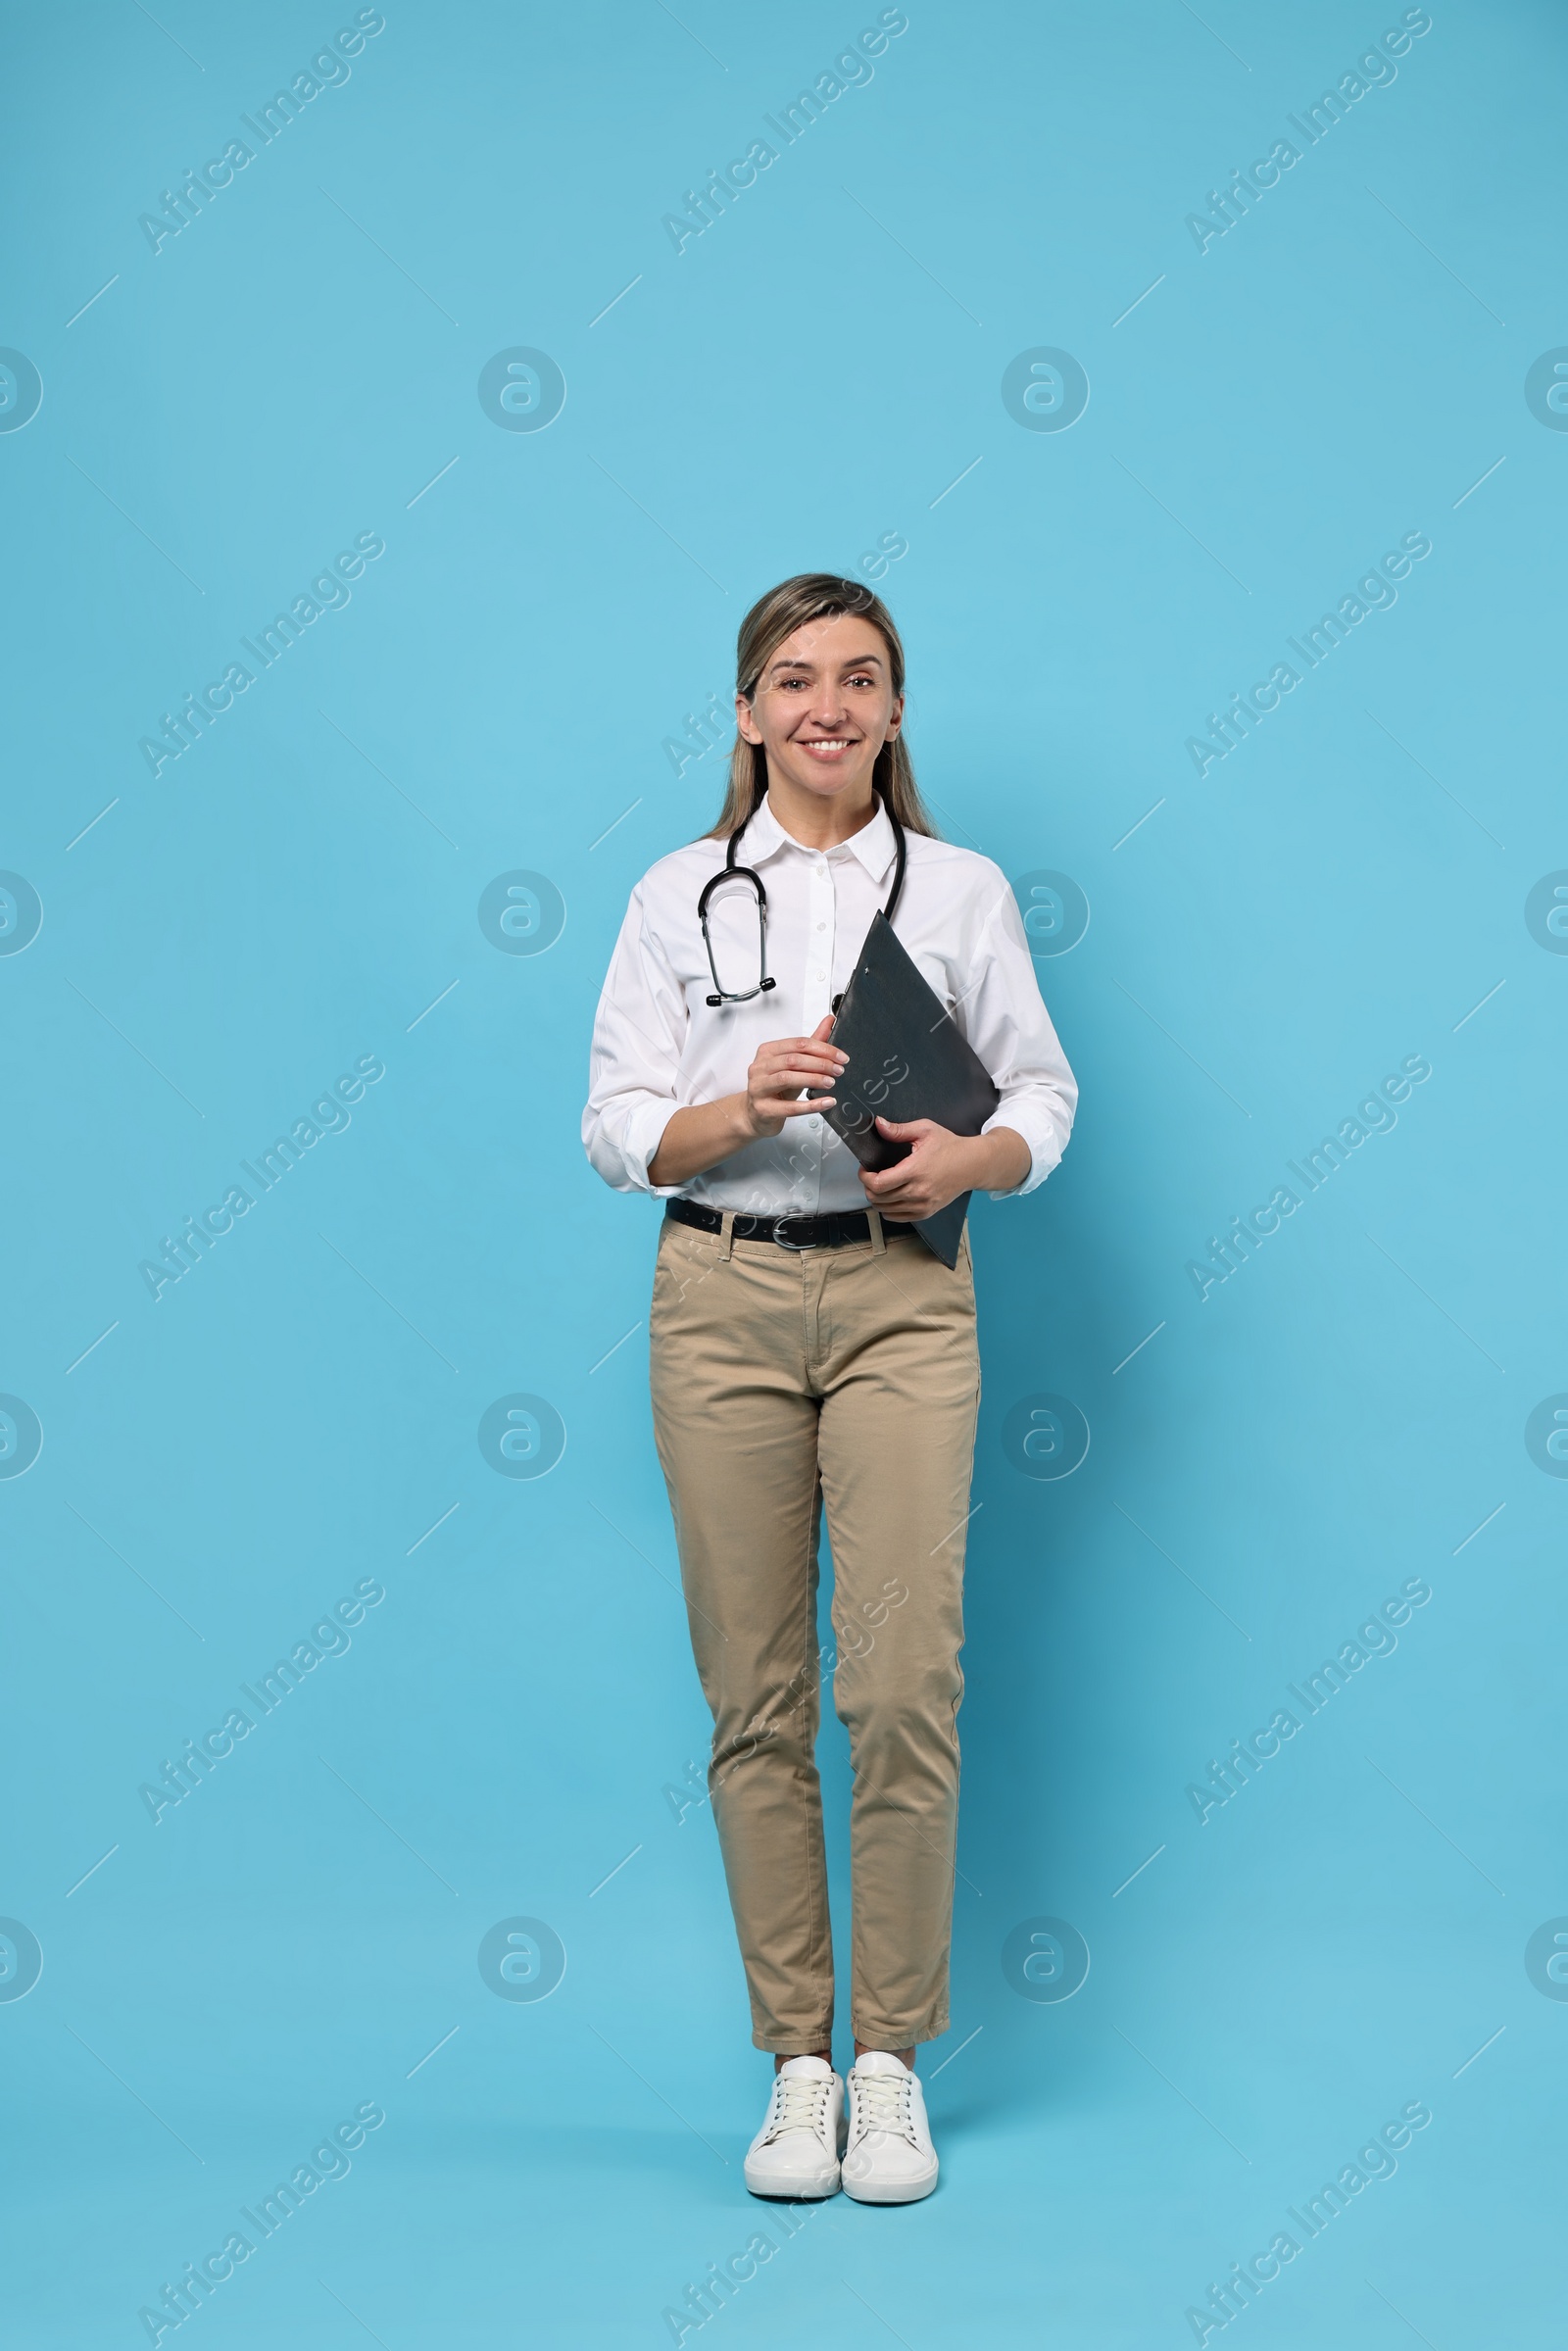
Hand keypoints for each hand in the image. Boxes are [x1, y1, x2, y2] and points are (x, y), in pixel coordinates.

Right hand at [742, 1015, 847, 1140]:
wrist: (757, 1114)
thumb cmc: (775, 1088)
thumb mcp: (793, 1065)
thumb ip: (811, 1044)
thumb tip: (829, 1022)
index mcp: (768, 1052)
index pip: (798, 1044)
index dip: (823, 1049)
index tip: (840, 1057)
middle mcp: (760, 1067)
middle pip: (793, 1059)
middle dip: (820, 1063)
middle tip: (838, 1070)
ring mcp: (758, 1088)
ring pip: (787, 1078)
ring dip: (813, 1079)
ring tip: (831, 1082)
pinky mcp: (763, 1109)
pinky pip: (789, 1107)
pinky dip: (811, 1105)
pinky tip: (826, 1102)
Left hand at [858, 1117, 1029, 1219]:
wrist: (973, 1164)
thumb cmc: (951, 1146)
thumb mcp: (925, 1130)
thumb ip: (899, 1129)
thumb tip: (879, 1124)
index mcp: (915, 1171)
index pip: (879, 1184)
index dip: (865, 1177)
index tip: (865, 1169)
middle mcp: (918, 1192)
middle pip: (879, 1199)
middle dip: (868, 1187)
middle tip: (871, 1175)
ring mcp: (923, 1205)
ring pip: (886, 1210)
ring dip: (877, 1199)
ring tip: (880, 1186)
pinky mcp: (927, 1212)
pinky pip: (898, 1218)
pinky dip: (888, 1210)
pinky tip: (890, 1198)